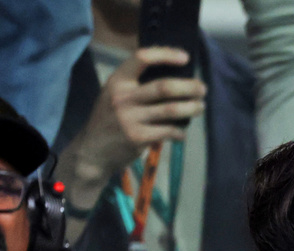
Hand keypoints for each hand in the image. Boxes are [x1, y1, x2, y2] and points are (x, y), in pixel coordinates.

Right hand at [64, 47, 205, 188]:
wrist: (92, 152)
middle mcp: (123, 97)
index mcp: (117, 81)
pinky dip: (180, 132)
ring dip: (191, 108)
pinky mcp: (138, 138)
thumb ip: (136, 86)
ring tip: (200, 107)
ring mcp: (130, 118)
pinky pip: (168, 131)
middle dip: (189, 87)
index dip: (166, 54)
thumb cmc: (109, 121)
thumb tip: (174, 78)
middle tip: (202, 89)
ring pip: (171, 110)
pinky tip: (182, 133)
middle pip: (164, 87)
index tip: (185, 58)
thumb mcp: (114, 96)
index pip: (142, 58)